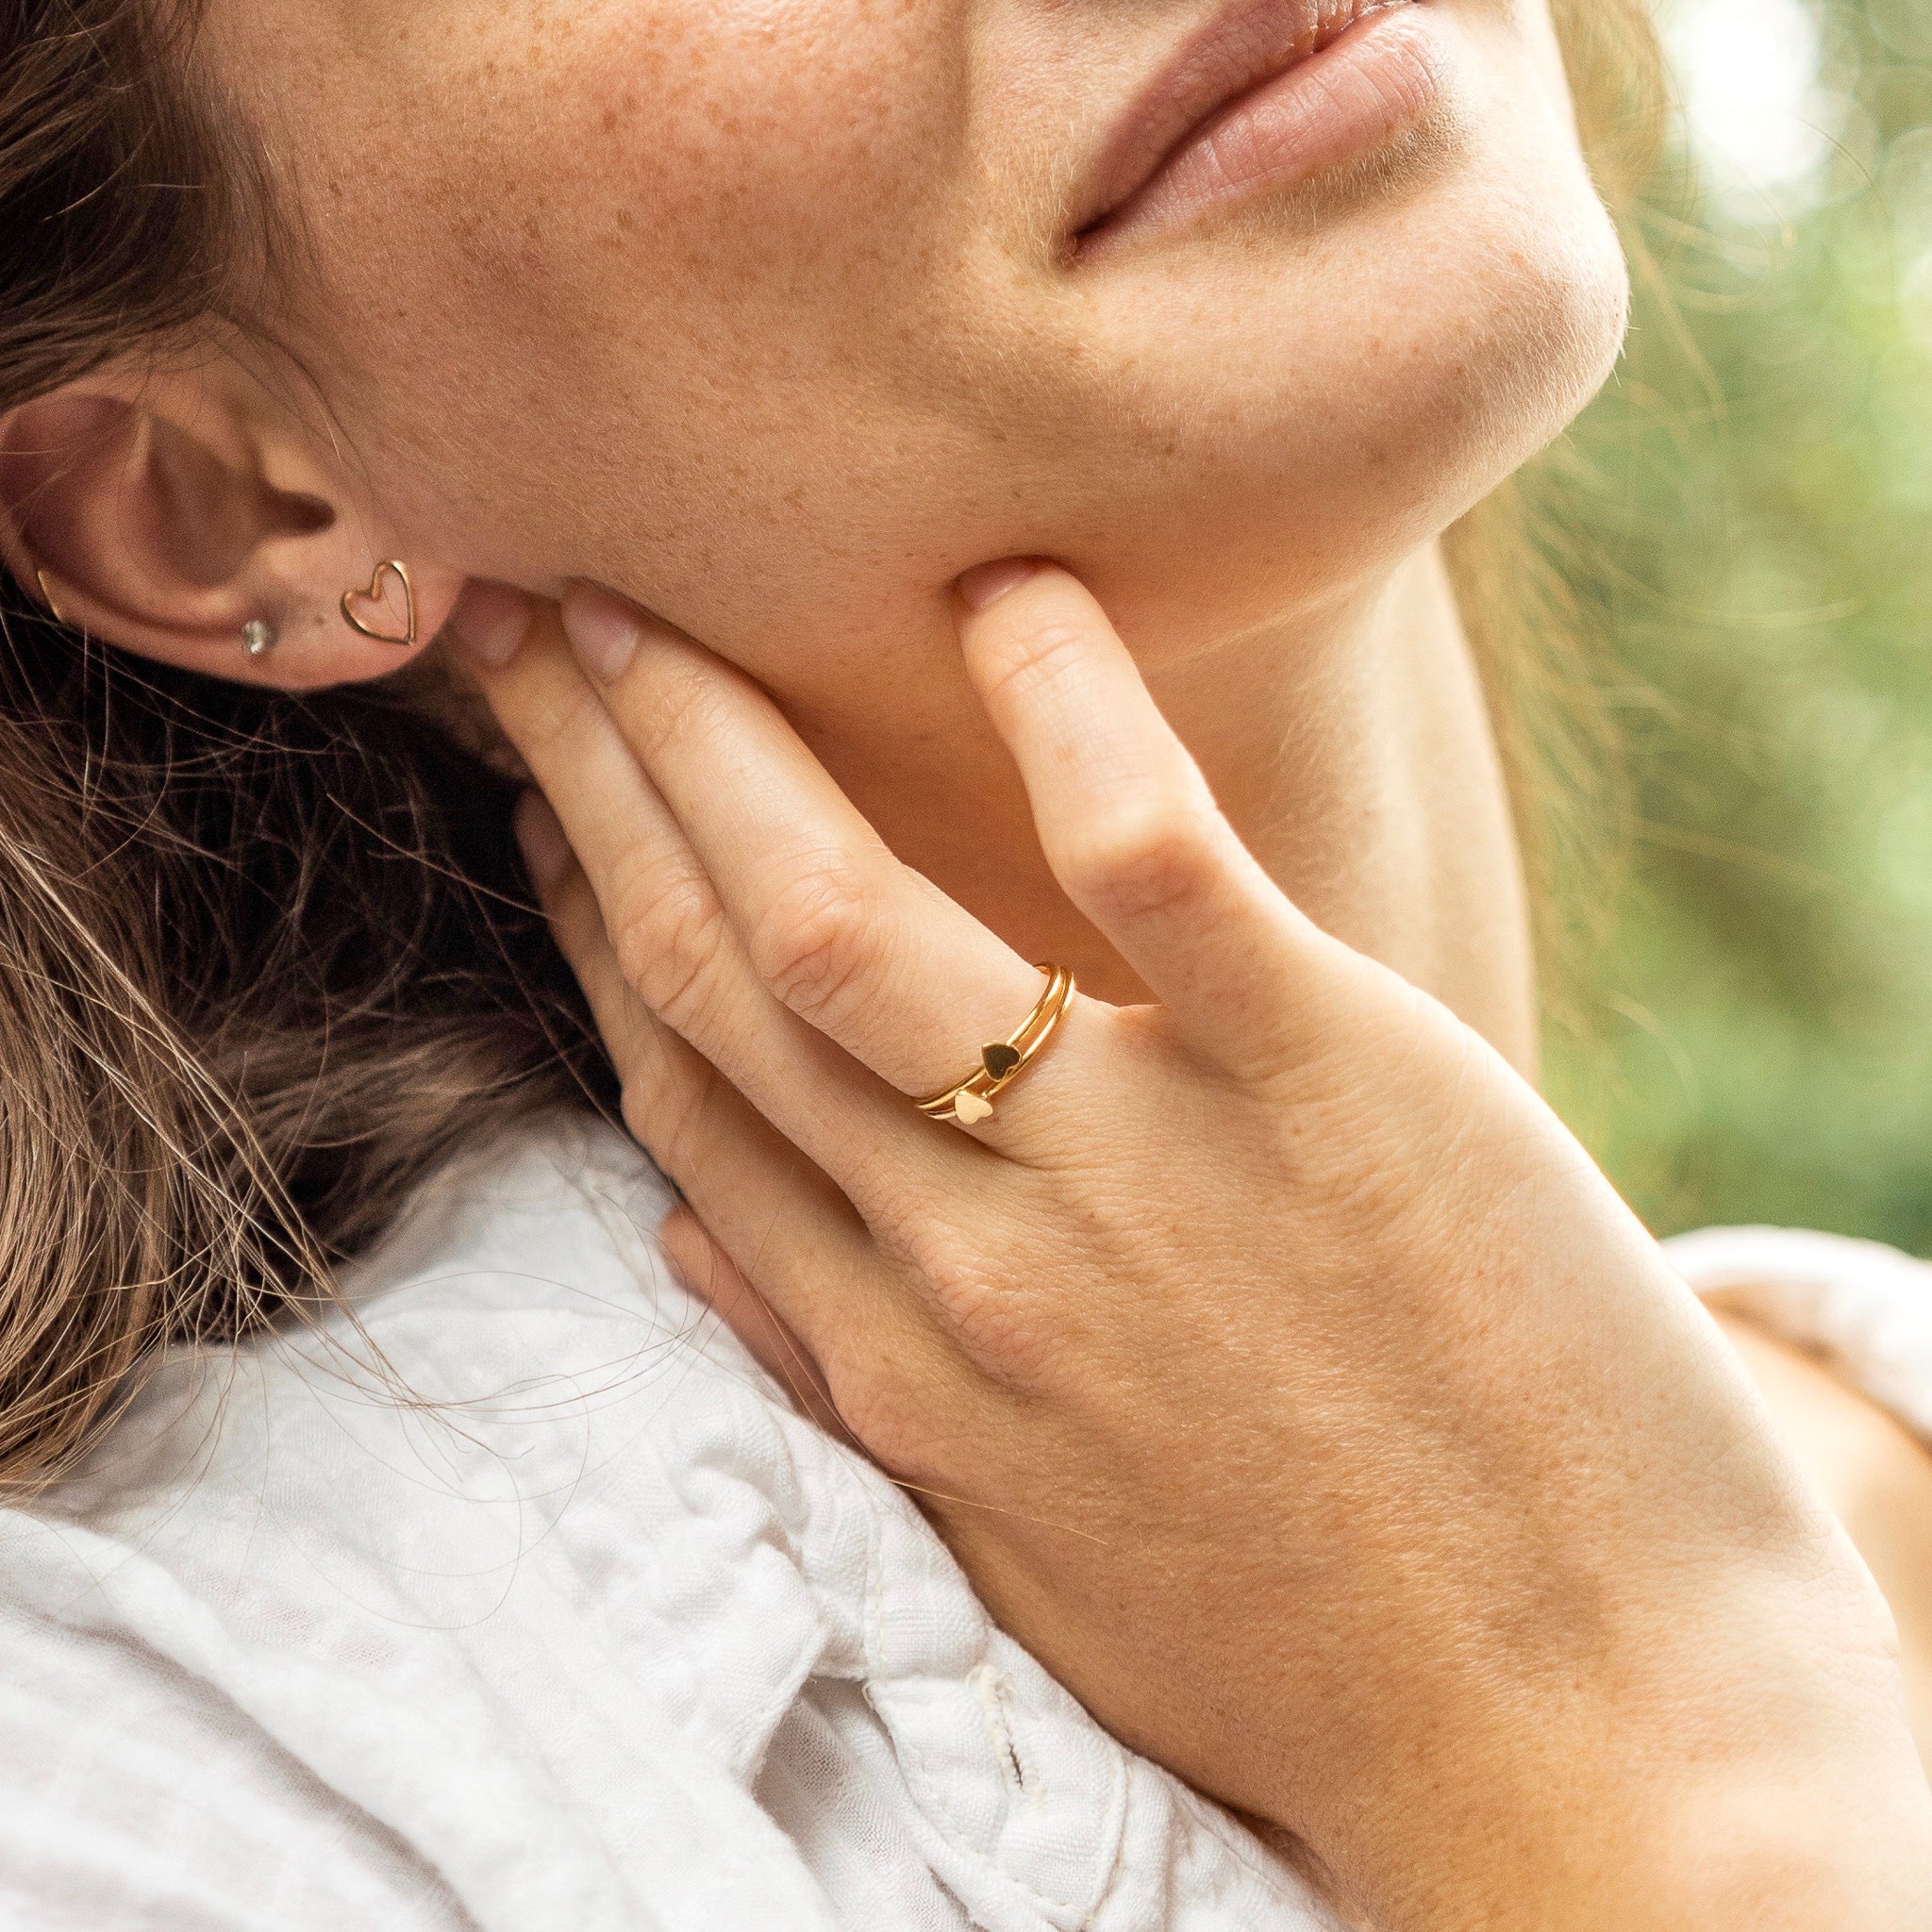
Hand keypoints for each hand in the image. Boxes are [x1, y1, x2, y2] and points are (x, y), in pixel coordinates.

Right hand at [457, 563, 1931, 1930]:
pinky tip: (1008, 593)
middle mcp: (968, 1260)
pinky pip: (1151, 864)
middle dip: (592, 782)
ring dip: (719, 743)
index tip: (559, 800)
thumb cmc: (1307, 1654)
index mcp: (898, 1364)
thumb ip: (848, 1389)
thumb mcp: (1027, 1552)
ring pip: (850, 924)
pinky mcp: (1328, 1085)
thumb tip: (682, 1241)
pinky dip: (1071, 714)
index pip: (687, 1092)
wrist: (1581, 1747)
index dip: (595, 919)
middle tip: (528, 623)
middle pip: (718, 978)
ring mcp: (1136, 1170)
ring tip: (648, 604)